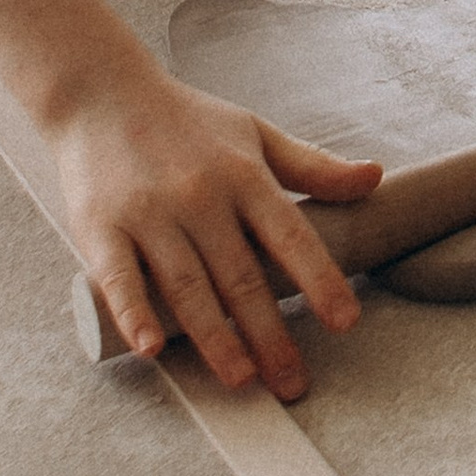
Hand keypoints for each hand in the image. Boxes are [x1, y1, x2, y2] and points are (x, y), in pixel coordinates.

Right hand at [52, 63, 382, 400]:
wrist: (102, 92)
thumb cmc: (188, 121)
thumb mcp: (256, 133)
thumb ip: (312, 164)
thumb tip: (375, 177)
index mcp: (244, 175)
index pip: (291, 235)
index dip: (320, 280)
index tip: (346, 322)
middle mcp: (201, 196)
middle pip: (242, 275)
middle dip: (271, 333)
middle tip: (293, 383)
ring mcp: (149, 213)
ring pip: (188, 286)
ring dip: (216, 338)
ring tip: (243, 379)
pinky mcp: (101, 228)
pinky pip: (120, 278)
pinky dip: (135, 314)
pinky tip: (152, 349)